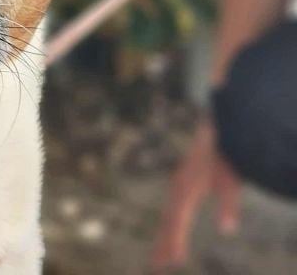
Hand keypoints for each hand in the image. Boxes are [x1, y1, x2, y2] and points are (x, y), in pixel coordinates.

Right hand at [151, 119, 240, 271]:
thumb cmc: (226, 155)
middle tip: (156, 267)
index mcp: (185, 191)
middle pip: (168, 222)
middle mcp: (178, 188)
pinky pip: (173, 207)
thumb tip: (228, 230)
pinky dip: (171, 223)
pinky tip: (173, 227)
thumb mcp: (231, 181)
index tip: (173, 262)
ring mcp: (179, 184)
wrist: (218, 127)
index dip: (175, 242)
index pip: (177, 222)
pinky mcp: (184, 181)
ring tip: (162, 255)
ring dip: (165, 236)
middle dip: (163, 245)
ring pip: (169, 215)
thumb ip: (229, 205)